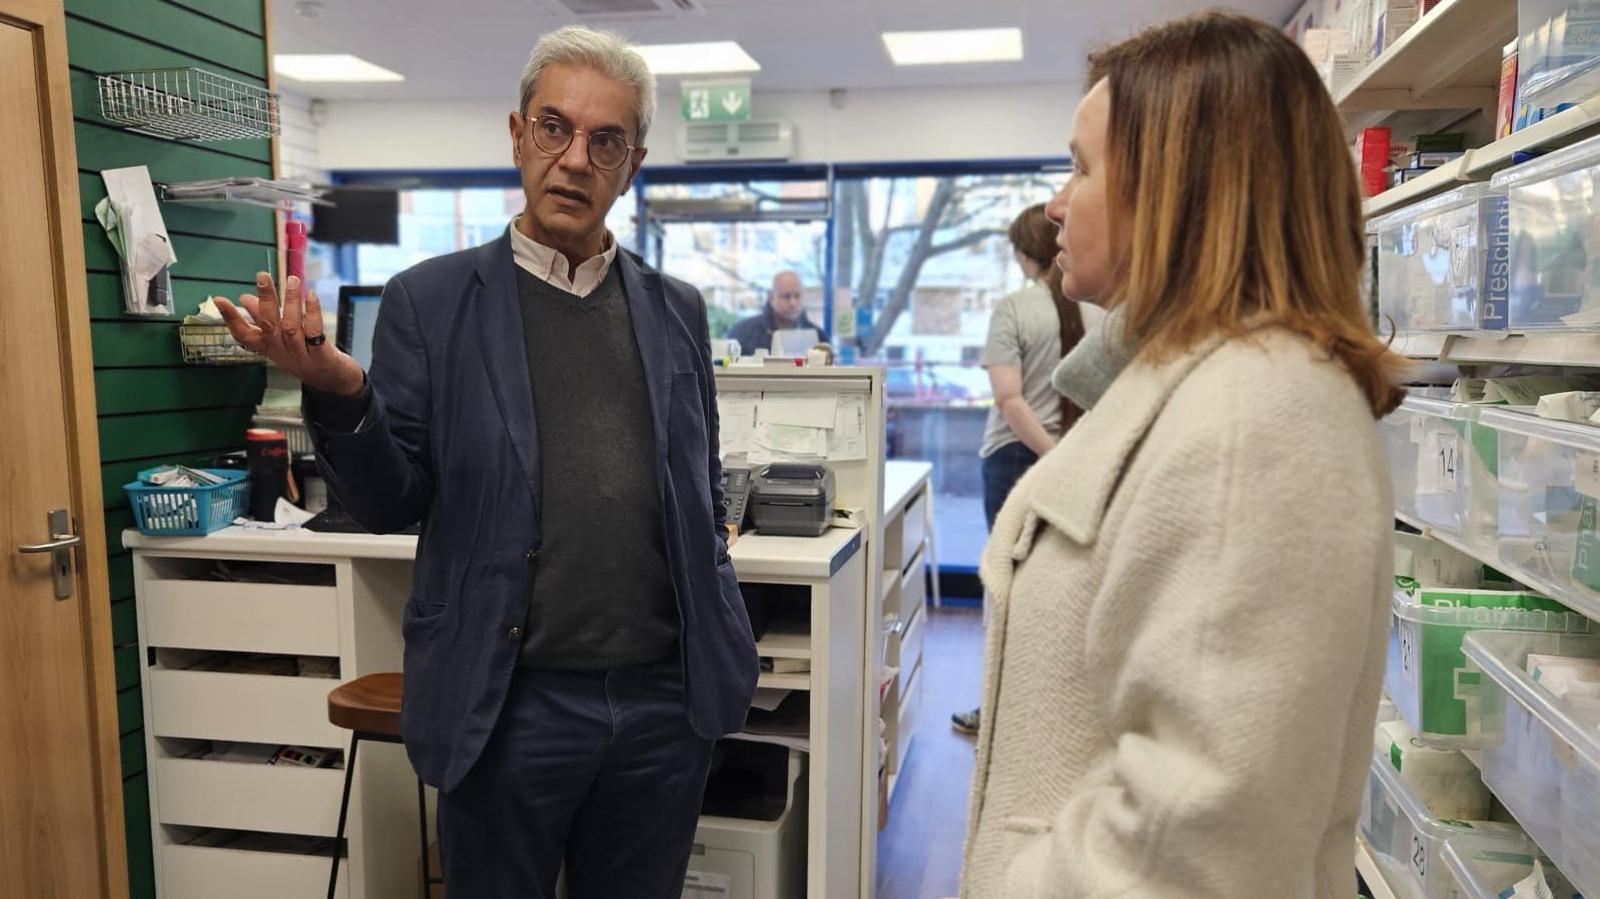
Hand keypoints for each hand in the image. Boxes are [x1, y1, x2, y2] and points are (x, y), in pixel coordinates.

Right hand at [214, 273, 364, 396]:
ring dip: (290, 302)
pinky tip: (311, 296)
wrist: (335, 382)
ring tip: (292, 281)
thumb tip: (245, 299)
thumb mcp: (281, 341)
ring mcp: (301, 355)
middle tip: (262, 276)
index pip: (244, 335)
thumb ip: (265, 320)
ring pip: (291, 327)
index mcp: (269, 348)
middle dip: (264, 300)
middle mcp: (282, 352)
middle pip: (269, 325)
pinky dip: (312, 313)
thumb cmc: (306, 356)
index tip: (219, 300)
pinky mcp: (321, 356)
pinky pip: (315, 332)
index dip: (231, 319)